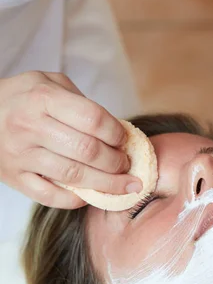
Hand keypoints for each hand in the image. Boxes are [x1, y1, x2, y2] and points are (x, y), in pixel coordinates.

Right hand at [0, 72, 141, 207]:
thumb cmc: (21, 97)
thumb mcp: (48, 82)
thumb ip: (80, 101)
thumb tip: (114, 129)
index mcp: (43, 98)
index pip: (93, 119)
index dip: (116, 133)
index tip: (124, 140)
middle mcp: (30, 127)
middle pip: (88, 151)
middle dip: (116, 162)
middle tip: (126, 165)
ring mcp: (21, 155)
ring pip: (74, 176)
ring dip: (106, 184)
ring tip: (124, 185)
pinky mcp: (15, 178)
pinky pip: (51, 196)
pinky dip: (76, 200)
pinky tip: (91, 196)